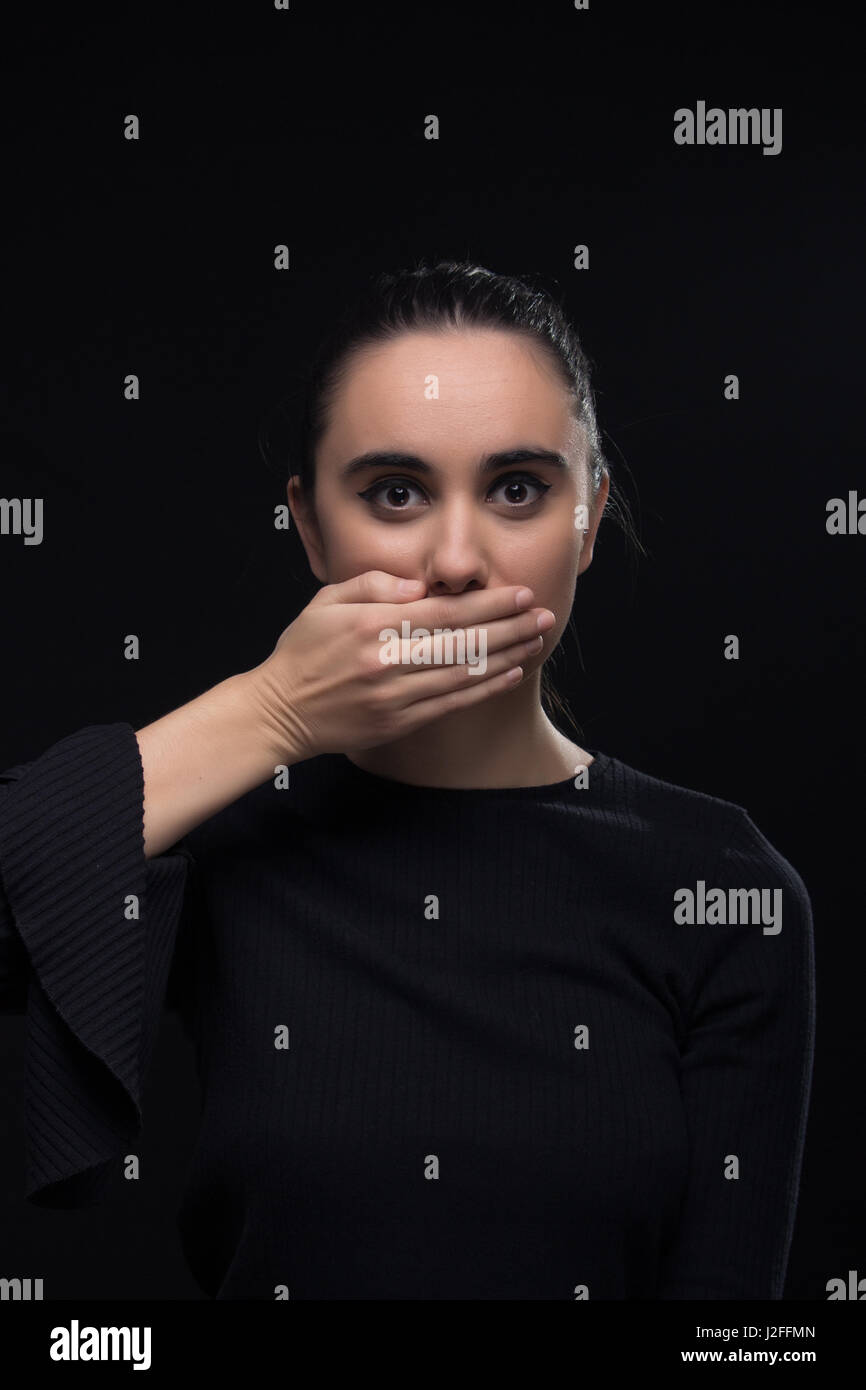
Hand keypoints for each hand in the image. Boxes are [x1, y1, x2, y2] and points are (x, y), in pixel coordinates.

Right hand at [246, 570, 553, 762]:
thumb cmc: (304, 651)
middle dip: (510, 627)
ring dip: (507, 657)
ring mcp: (394, 695)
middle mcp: (387, 660)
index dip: (488, 603)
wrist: (280, 711)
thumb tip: (418, 586)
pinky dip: (484, 687)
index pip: (444, 611)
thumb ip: (372, 585)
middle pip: (463, 641)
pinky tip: (510, 674)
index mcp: (371, 624)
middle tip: (544, 615)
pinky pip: (452, 703)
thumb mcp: (326, 602)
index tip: (520, 594)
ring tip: (536, 641)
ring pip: (464, 673)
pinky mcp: (398, 722)